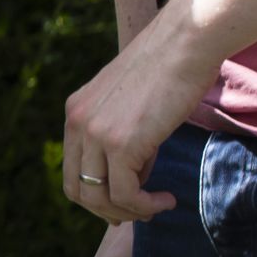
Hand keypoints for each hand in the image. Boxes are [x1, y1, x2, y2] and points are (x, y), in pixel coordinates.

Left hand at [60, 7, 205, 225]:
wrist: (184, 44)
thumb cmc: (170, 70)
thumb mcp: (131, 105)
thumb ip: (123, 136)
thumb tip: (133, 178)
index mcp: (76, 112)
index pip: (72, 170)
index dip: (97, 195)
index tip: (128, 201)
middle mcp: (78, 122)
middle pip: (77, 190)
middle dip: (108, 210)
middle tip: (141, 212)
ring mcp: (95, 133)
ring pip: (98, 197)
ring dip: (130, 212)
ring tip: (158, 206)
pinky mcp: (120, 143)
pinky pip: (125, 194)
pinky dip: (146, 206)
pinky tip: (167, 199)